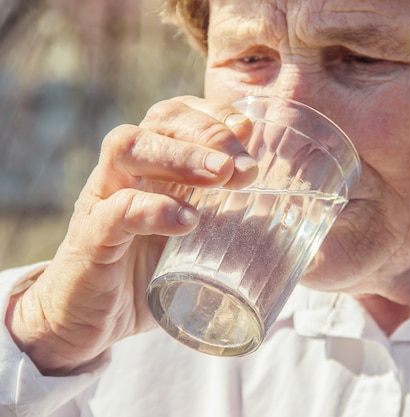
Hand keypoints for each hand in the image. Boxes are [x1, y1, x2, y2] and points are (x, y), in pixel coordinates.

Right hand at [4, 96, 257, 374]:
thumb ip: (227, 222)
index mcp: (151, 167)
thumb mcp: (194, 242)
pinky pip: (115, 210)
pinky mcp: (90, 239)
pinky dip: (154, 209)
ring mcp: (102, 200)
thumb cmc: (147, 274)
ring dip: (182, 156)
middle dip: (208, 132)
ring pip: (129, 148)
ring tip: (223, 176)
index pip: (177, 114)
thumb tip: (287, 218)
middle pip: (158, 121)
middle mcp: (125, 173)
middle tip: (246, 166)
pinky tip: (188, 221)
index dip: (214, 114)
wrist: (90, 322)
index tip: (248, 132)